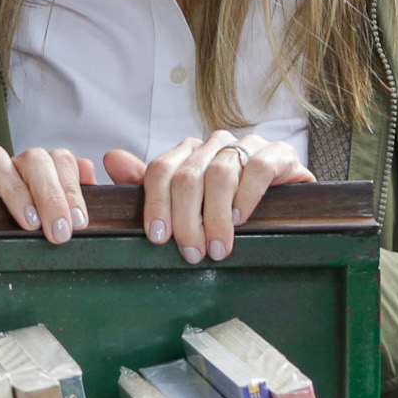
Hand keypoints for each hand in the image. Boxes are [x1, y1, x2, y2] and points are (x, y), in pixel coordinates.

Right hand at [0, 144, 95, 242]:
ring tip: (27, 222)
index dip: (71, 189)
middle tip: (58, 232)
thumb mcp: (51, 218)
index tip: (77, 222)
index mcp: (39, 172)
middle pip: (34, 159)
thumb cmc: (16, 229)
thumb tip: (90, 170)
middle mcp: (11, 166)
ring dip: (14, 189)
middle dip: (50, 196)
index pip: (61, 161)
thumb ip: (72, 195)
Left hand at [104, 129, 309, 262]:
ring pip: (219, 173)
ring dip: (216, 216)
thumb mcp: (188, 204)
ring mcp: (246, 146)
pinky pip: (258, 167)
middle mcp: (214, 144)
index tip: (158, 237)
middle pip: (188, 175)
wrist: (286, 203)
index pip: (161, 170)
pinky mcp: (278, 153)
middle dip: (186, 219)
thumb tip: (112, 160)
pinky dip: (247, 194)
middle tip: (192, 253)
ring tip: (217, 248)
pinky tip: (242, 218)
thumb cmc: (231, 206)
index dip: (156, 204)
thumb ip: (150, 186)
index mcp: (188, 153)